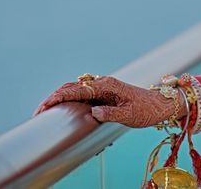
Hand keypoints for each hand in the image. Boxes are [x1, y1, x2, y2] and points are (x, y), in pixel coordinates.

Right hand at [31, 75, 186, 127]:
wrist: (161, 104)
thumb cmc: (147, 110)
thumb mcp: (130, 116)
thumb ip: (111, 114)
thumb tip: (93, 112)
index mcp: (108, 86)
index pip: (78, 90)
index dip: (59, 97)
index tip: (45, 106)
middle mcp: (103, 83)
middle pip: (72, 87)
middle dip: (53, 97)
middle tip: (39, 111)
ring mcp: (103, 87)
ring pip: (76, 89)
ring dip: (59, 97)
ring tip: (45, 109)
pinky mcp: (104, 93)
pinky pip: (83, 94)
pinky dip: (68, 98)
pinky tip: (60, 107)